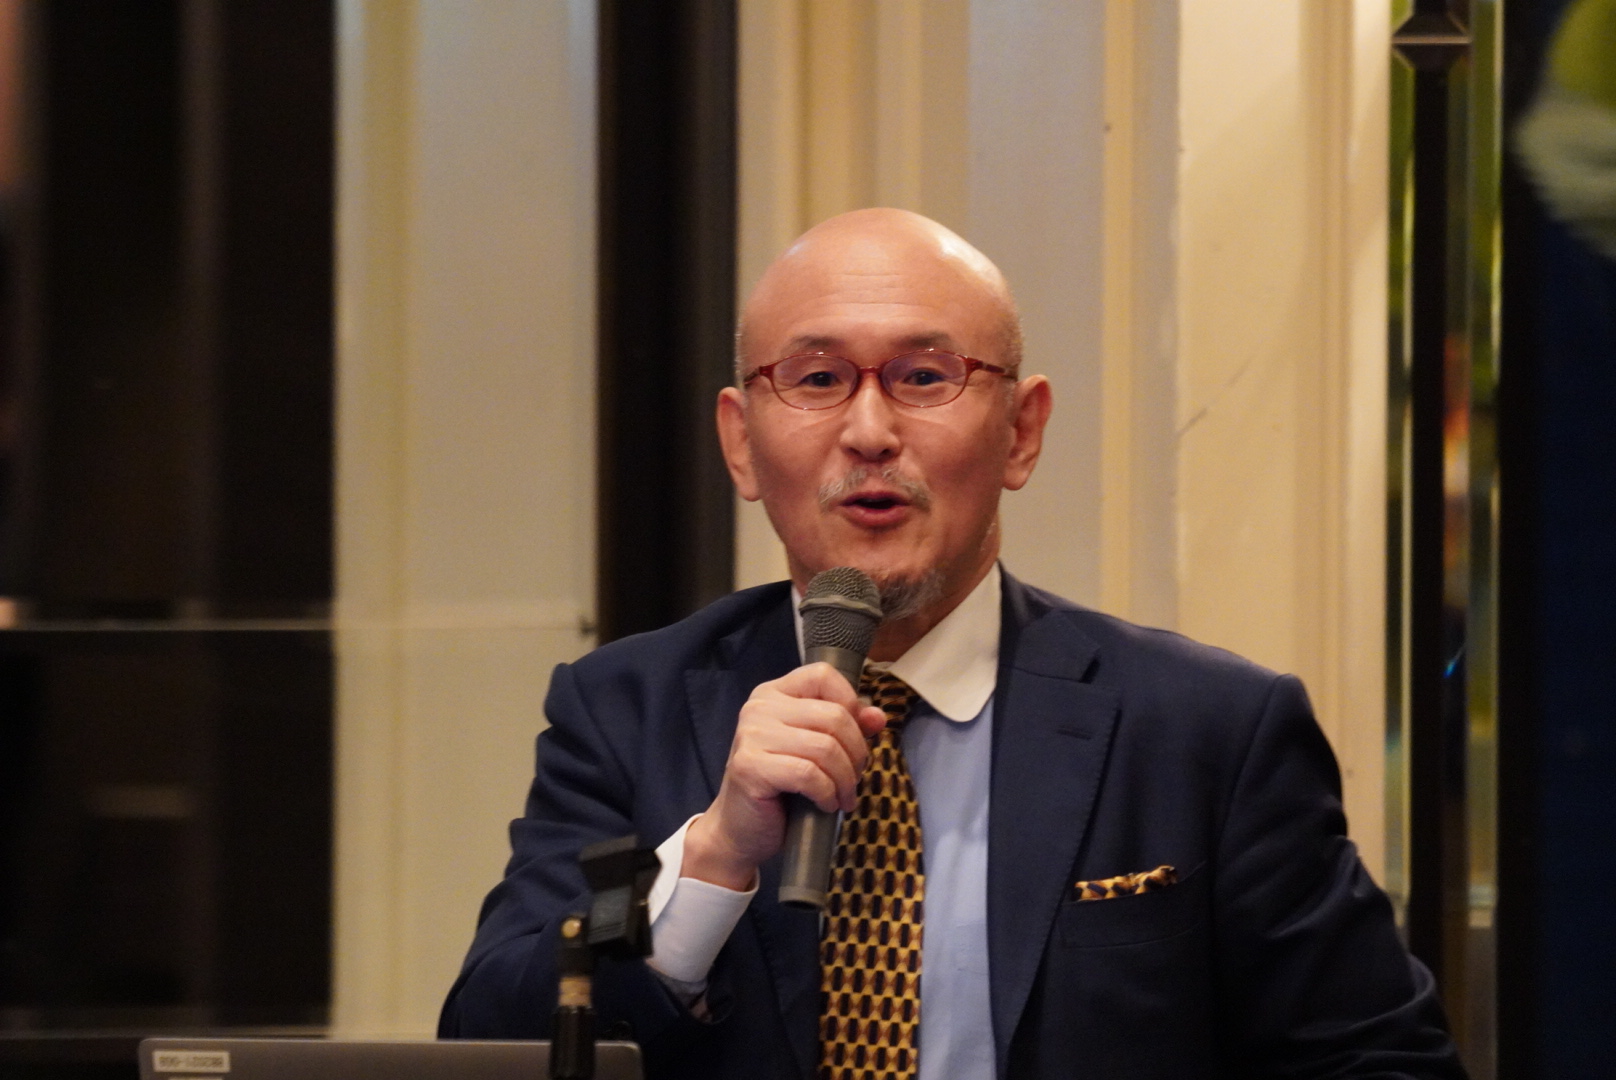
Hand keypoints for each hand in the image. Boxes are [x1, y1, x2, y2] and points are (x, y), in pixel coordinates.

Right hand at [683, 663, 887, 890]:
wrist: (740, 830)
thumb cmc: (781, 788)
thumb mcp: (816, 750)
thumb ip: (847, 727)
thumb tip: (878, 717)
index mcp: (774, 694)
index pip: (822, 675)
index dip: (850, 703)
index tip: (854, 737)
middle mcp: (758, 707)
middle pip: (834, 716)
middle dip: (856, 753)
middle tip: (854, 779)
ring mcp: (751, 735)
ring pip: (826, 747)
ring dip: (845, 779)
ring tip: (843, 797)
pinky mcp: (749, 766)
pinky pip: (809, 774)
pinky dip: (827, 794)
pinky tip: (826, 804)